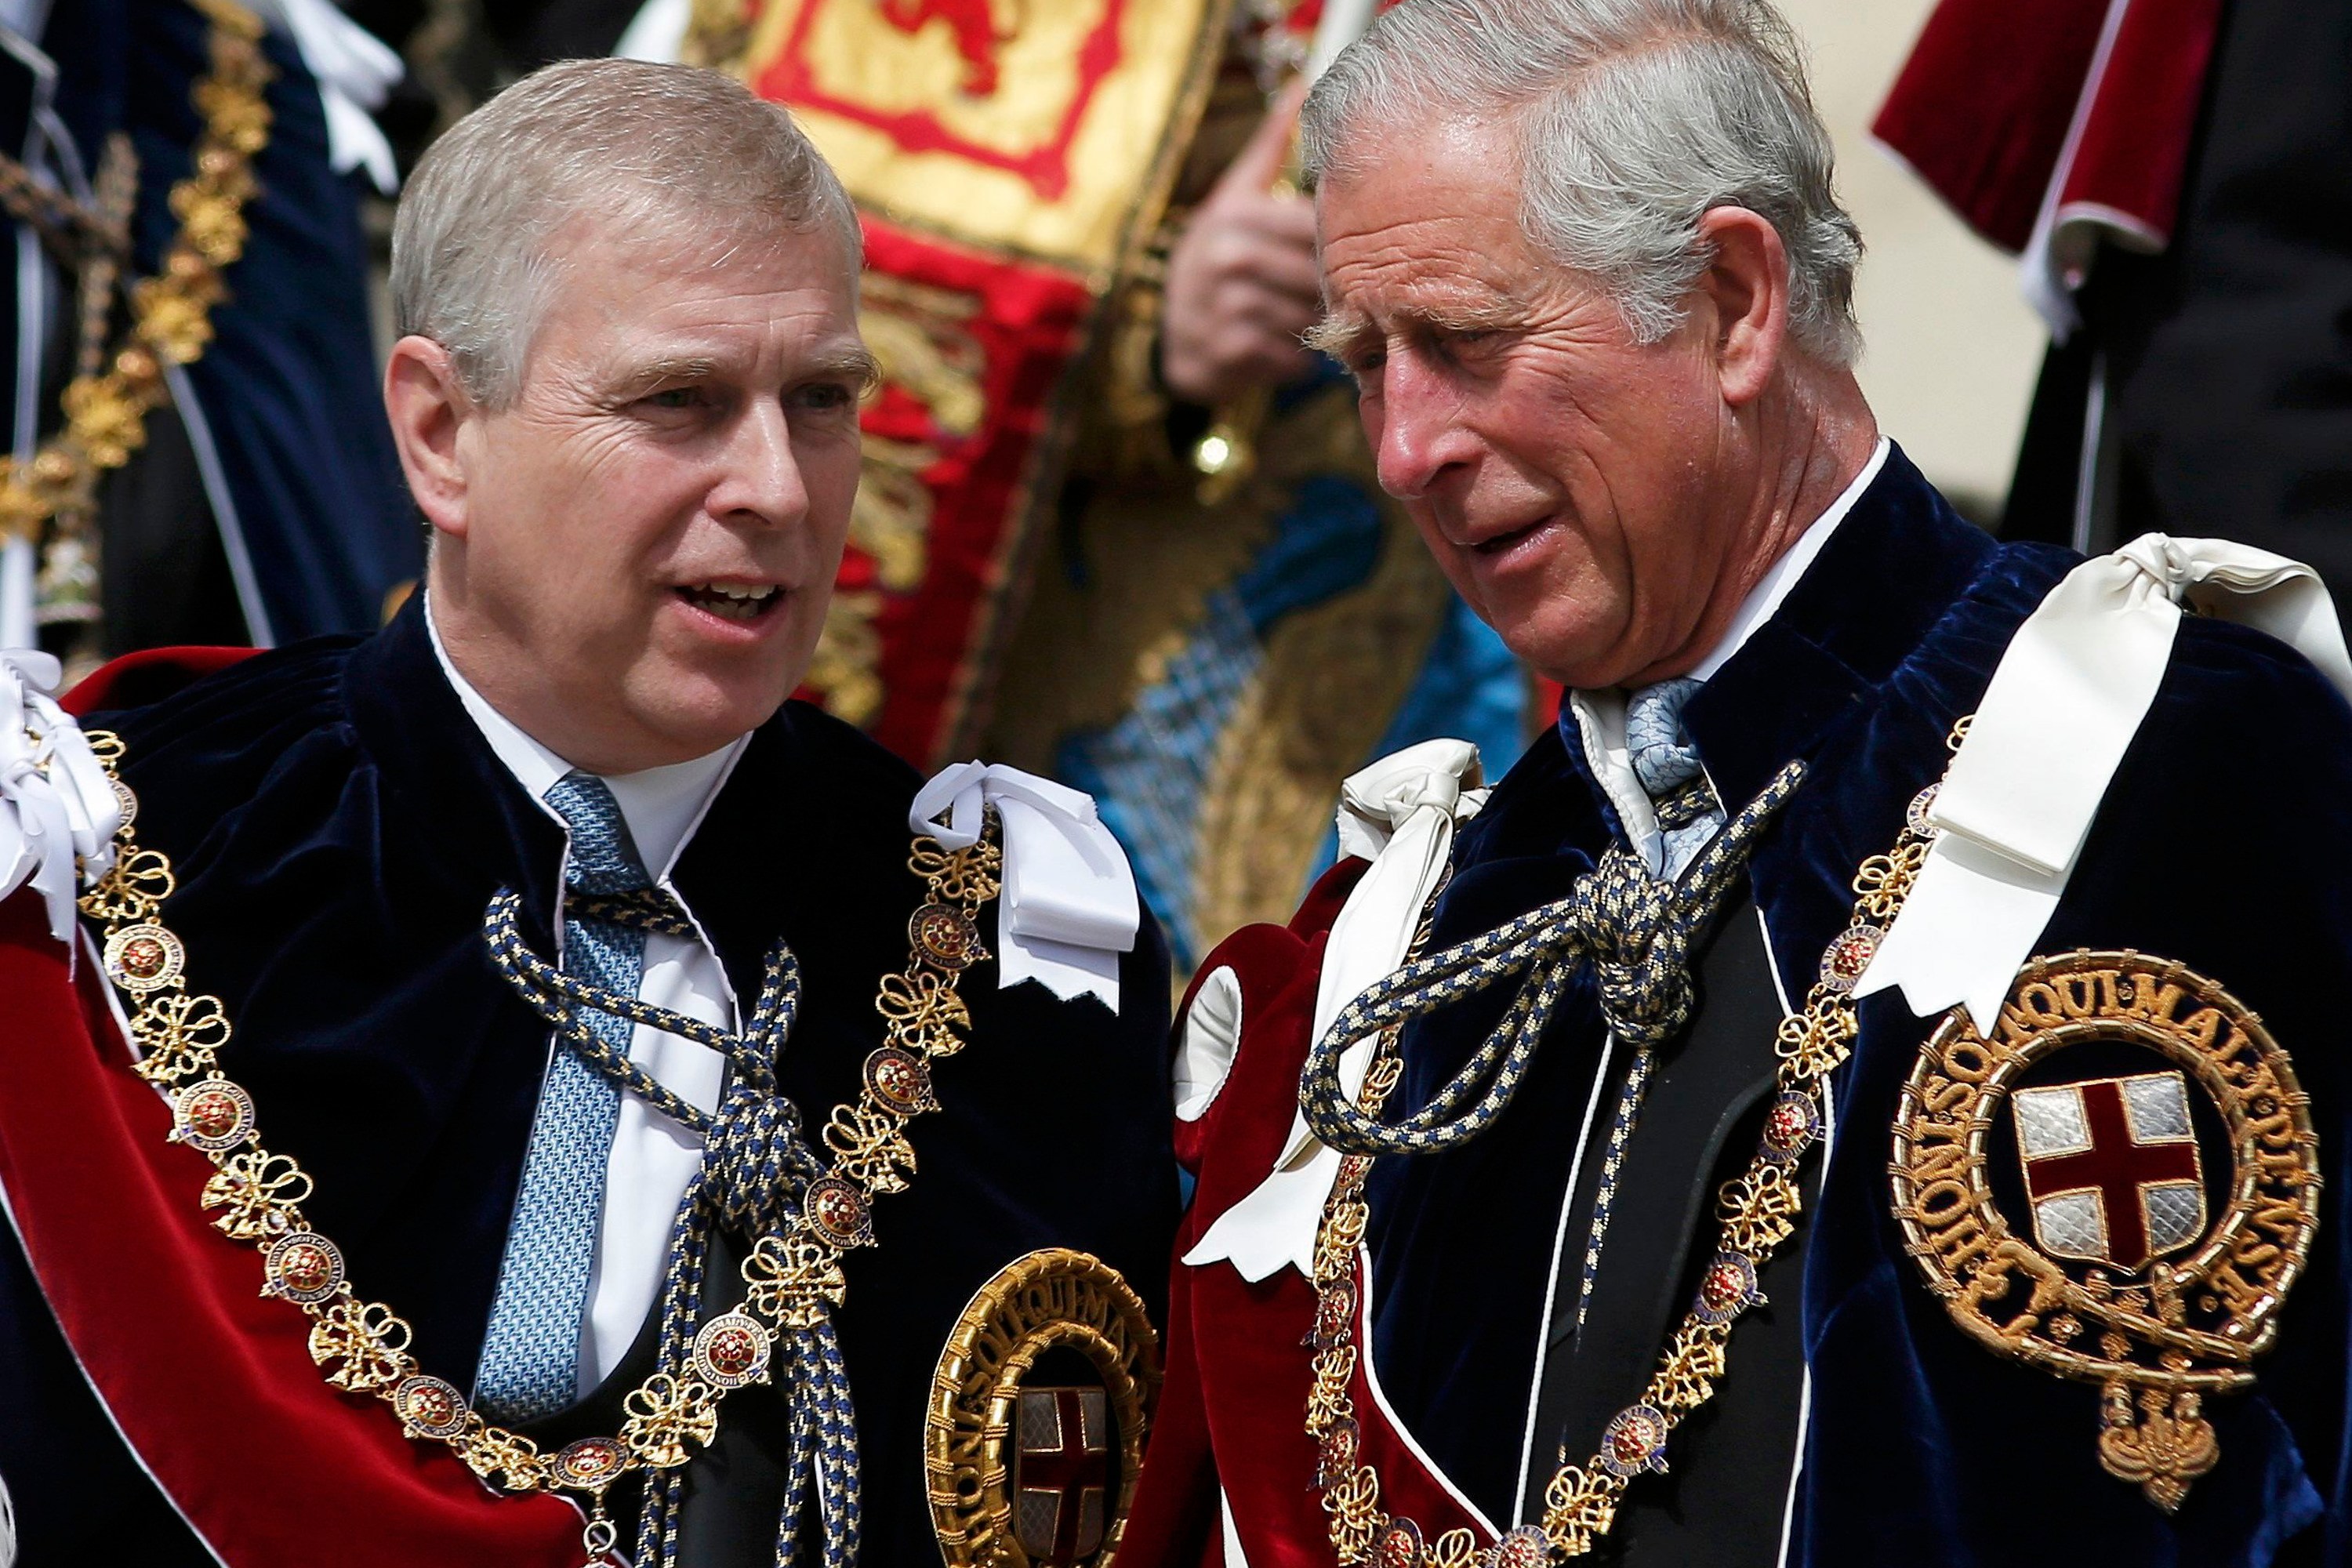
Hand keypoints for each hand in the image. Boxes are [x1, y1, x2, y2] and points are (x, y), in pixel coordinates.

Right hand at [1160, 81, 1320, 405]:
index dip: (1339, 247)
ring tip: (1299, 321)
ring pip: (1308, 317)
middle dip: (1328, 291)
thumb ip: (1270, 147)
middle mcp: (1227, 256)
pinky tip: (1279, 348)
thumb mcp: (1233, 197)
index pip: (1315, 227)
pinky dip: (1294, 361)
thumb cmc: (1215, 259)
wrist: (1172, 334)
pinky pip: (1291, 358)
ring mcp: (1225, 306)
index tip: (1344, 256)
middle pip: (1317, 275)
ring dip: (1314, 326)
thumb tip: (1300, 86)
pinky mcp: (1229, 352)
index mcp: (1235, 213)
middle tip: (1327, 298)